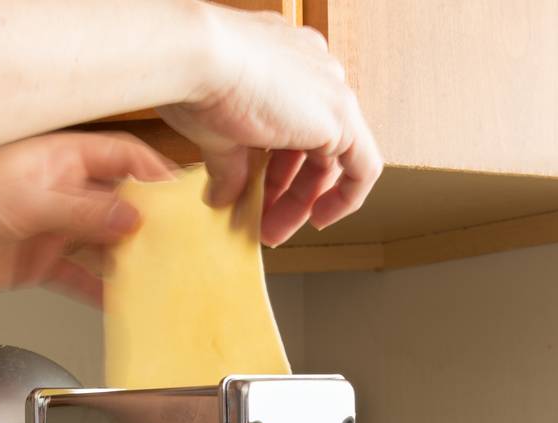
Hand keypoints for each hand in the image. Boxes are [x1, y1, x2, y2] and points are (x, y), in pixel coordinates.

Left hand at [0, 133, 173, 303]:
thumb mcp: (30, 200)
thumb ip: (84, 212)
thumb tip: (135, 219)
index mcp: (63, 158)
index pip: (125, 159)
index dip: (157, 176)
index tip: (185, 202)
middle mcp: (62, 191)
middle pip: (121, 204)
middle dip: (151, 224)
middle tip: (184, 248)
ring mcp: (51, 228)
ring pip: (104, 244)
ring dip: (130, 262)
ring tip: (160, 280)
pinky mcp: (36, 263)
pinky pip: (79, 278)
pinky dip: (100, 292)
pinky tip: (122, 304)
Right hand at [157, 5, 382, 246]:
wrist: (197, 57)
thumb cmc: (194, 76)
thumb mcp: (214, 131)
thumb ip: (229, 166)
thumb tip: (222, 195)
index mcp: (285, 61)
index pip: (293, 125)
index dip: (277, 169)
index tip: (260, 194)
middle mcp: (313, 70)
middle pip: (312, 146)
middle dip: (285, 193)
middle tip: (262, 223)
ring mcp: (330, 90)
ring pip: (331, 159)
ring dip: (301, 201)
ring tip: (271, 230)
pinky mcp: (340, 116)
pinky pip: (362, 167)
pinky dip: (344, 198)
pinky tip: (319, 219)